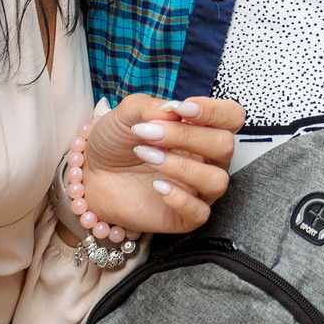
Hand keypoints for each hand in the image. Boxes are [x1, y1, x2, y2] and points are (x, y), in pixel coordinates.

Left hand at [67, 94, 246, 236]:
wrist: (91, 172)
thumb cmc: (117, 141)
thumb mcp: (128, 113)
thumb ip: (152, 107)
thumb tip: (175, 112)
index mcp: (201, 129)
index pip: (231, 116)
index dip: (214, 111)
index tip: (181, 109)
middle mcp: (206, 159)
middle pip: (224, 146)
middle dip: (188, 136)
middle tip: (149, 133)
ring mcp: (197, 189)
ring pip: (217, 180)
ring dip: (182, 166)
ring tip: (146, 156)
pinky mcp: (183, 217)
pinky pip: (200, 213)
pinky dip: (181, 199)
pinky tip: (157, 186)